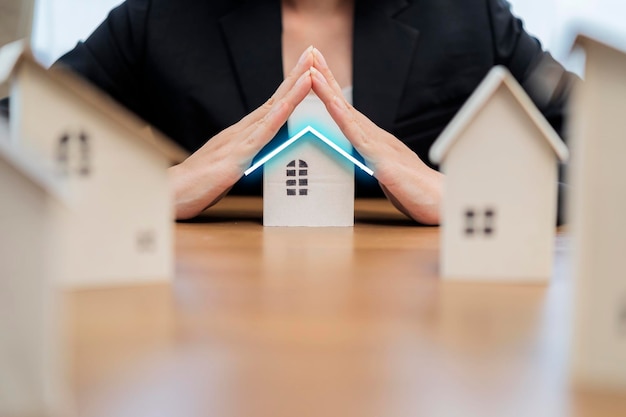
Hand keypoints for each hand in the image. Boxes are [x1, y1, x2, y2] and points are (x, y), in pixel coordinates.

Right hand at [169, 47, 314, 218]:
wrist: (171, 195)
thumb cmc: (197, 185)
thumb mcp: (227, 168)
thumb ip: (243, 158)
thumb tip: (256, 156)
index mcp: (241, 134)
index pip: (271, 106)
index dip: (290, 87)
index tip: (307, 68)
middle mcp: (240, 132)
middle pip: (274, 100)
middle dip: (295, 76)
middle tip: (312, 52)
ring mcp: (237, 142)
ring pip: (271, 112)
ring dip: (292, 90)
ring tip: (309, 71)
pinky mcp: (234, 158)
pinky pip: (259, 136)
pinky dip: (275, 118)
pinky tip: (288, 104)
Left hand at [310, 48, 441, 223]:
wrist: (442, 204)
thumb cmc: (416, 193)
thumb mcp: (387, 177)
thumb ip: (374, 165)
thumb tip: (363, 162)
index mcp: (374, 141)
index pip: (346, 112)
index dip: (329, 90)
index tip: (313, 69)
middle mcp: (376, 137)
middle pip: (345, 103)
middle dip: (326, 78)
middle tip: (310, 51)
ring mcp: (379, 145)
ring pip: (348, 114)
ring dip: (329, 91)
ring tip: (313, 70)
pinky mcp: (382, 160)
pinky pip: (358, 136)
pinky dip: (343, 118)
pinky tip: (331, 104)